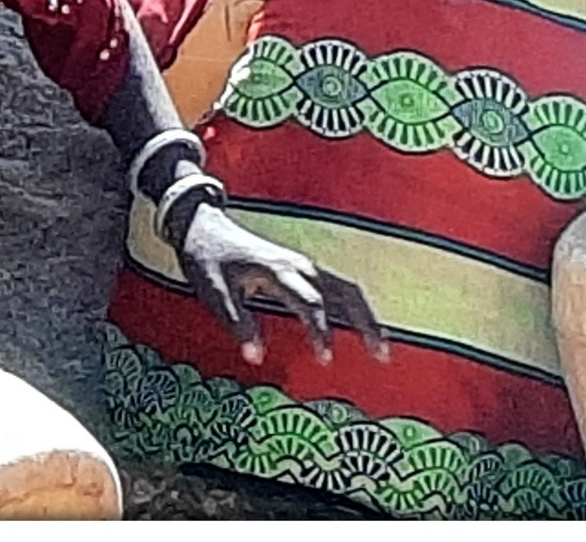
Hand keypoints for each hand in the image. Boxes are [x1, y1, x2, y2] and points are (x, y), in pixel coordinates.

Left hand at [173, 199, 388, 365]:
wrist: (203, 226)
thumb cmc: (207, 259)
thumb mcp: (214, 292)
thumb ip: (236, 323)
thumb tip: (255, 356)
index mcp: (278, 270)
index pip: (310, 302)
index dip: (321, 331)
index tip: (326, 359)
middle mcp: (298, 265)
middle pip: (344, 292)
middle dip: (365, 323)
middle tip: (381, 355)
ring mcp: (303, 264)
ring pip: (347, 288)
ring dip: (367, 316)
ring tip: (382, 348)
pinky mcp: (302, 267)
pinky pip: (338, 286)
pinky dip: (356, 306)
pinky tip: (361, 325)